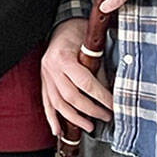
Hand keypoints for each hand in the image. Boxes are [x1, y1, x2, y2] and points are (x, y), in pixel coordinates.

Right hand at [40, 17, 112, 134]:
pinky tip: (57, 130)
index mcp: (63, 57)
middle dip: (90, 110)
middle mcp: (51, 68)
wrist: (62, 25)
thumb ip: (99, 70)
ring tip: (89, 127)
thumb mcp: (92, 47)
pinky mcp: (43, 81)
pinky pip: (46, 102)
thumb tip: (110, 92)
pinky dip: (51, 118)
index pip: (85, 83)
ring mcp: (45, 75)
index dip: (101, 97)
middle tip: (106, 116)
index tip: (114, 106)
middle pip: (71, 96)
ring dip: (73, 118)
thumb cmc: (78, 34)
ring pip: (57, 103)